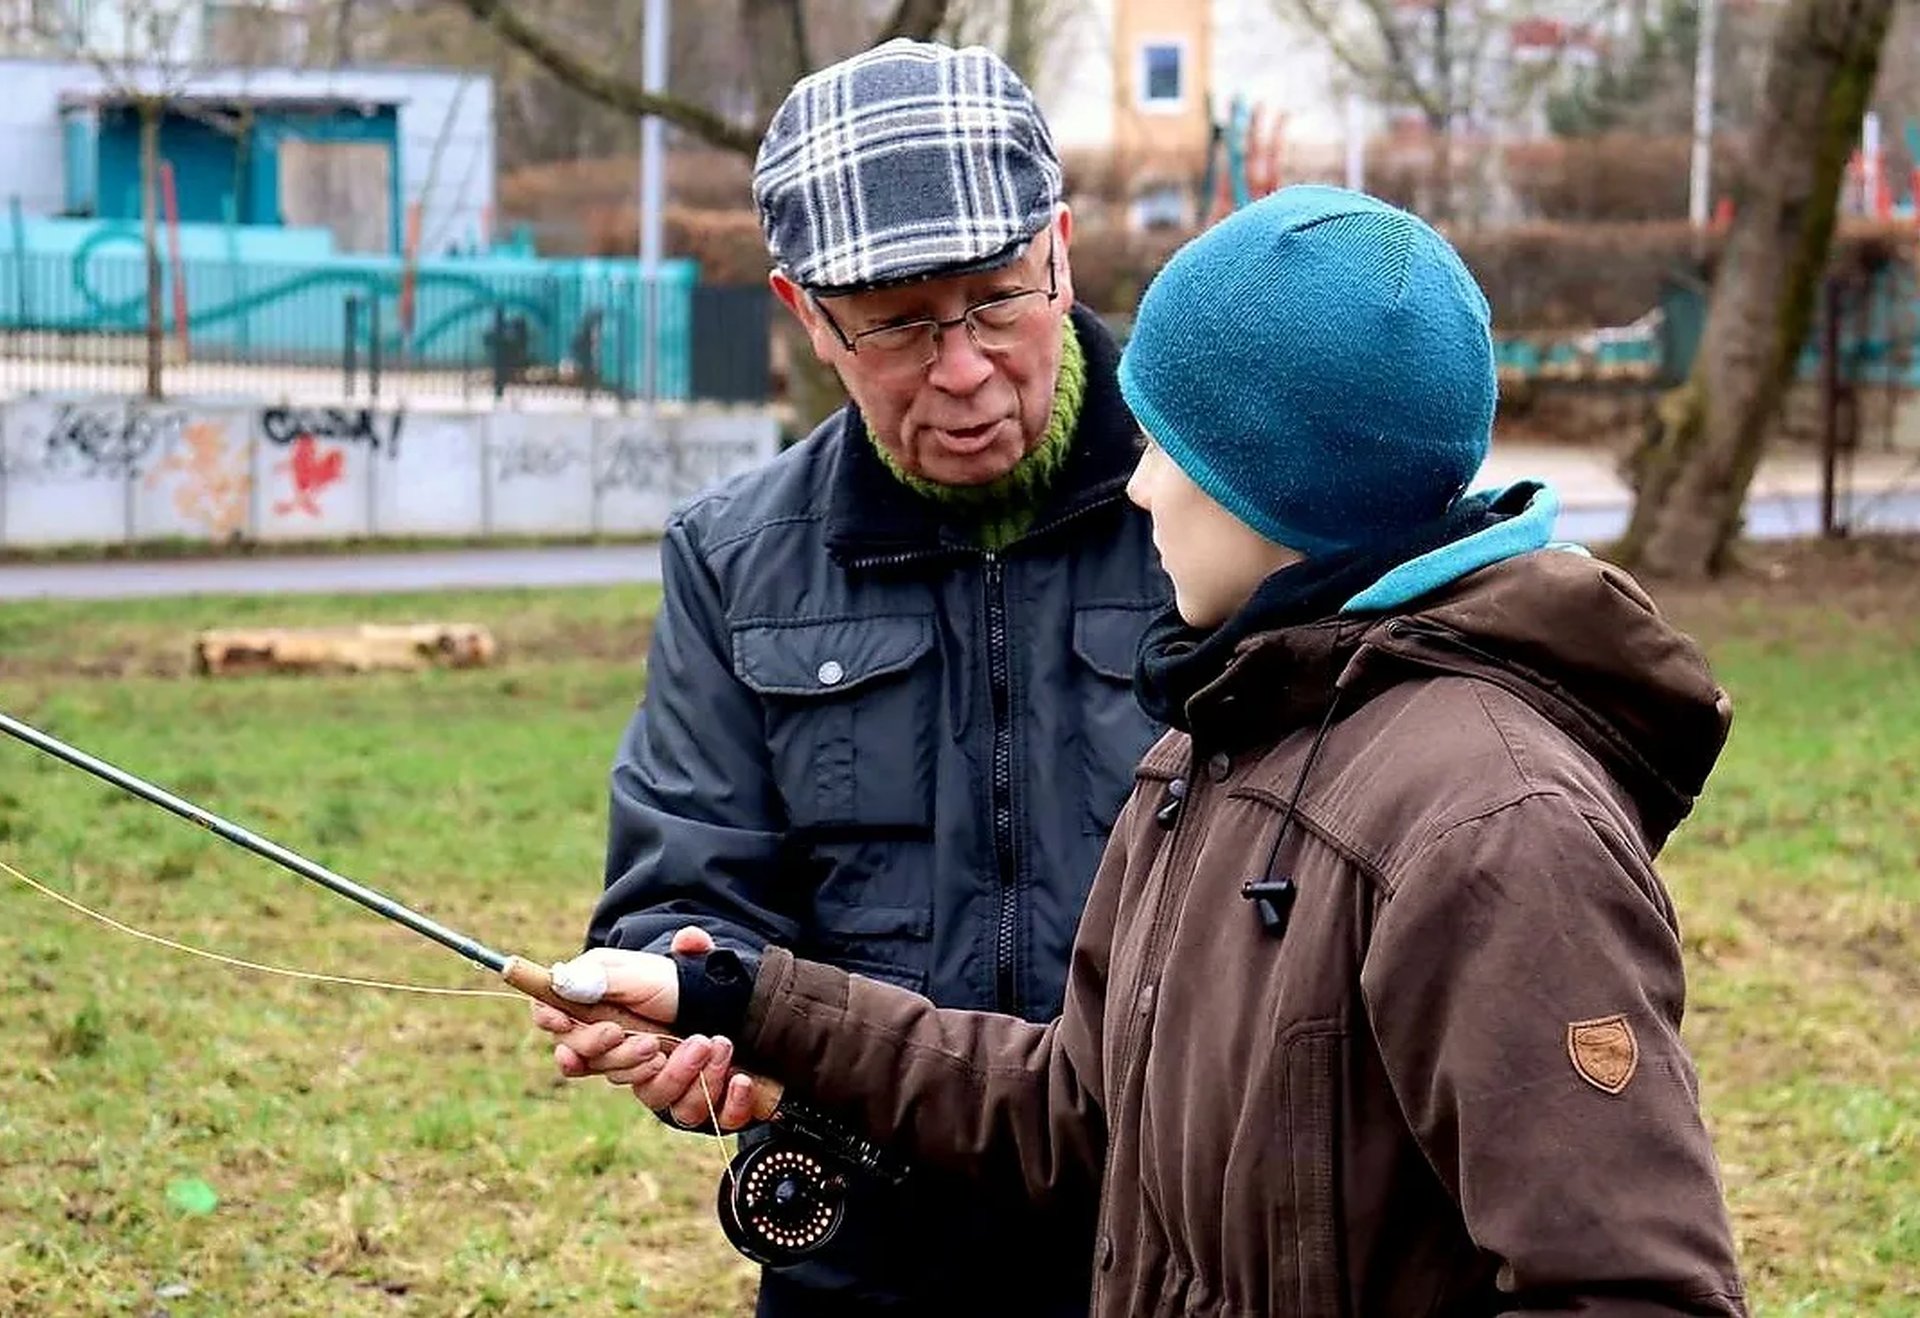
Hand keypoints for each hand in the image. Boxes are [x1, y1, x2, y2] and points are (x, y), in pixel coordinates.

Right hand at [532, 929, 756, 1130]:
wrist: (740, 998)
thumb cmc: (681, 983)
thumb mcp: (644, 971)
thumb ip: (603, 976)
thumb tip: (560, 980)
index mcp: (605, 1031)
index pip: (570, 1052)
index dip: (573, 1051)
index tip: (604, 1035)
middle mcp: (629, 1064)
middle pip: (609, 1077)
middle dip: (628, 1059)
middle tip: (652, 1042)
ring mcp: (664, 1086)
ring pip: (657, 1098)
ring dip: (683, 1073)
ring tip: (710, 1043)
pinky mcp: (701, 1104)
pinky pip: (709, 1117)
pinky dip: (727, 1100)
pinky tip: (740, 1079)